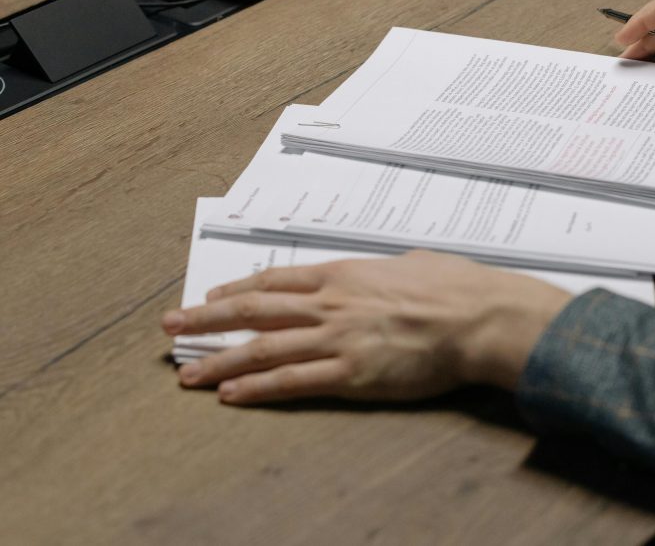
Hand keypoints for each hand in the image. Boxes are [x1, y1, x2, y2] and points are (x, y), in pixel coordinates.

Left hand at [161, 250, 570, 404]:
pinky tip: (232, 395)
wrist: (477, 315)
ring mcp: (337, 338)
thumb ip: (389, 269)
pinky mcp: (351, 373)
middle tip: (172, 326)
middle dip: (207, 319)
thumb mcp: (415, 263)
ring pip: (263, 349)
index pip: (275, 281)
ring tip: (188, 374)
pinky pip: (293, 381)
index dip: (238, 290)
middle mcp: (330, 303)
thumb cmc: (455, 285)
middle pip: (254, 311)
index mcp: (344, 274)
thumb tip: (391, 270)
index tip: (212, 296)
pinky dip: (258, 388)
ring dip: (220, 361)